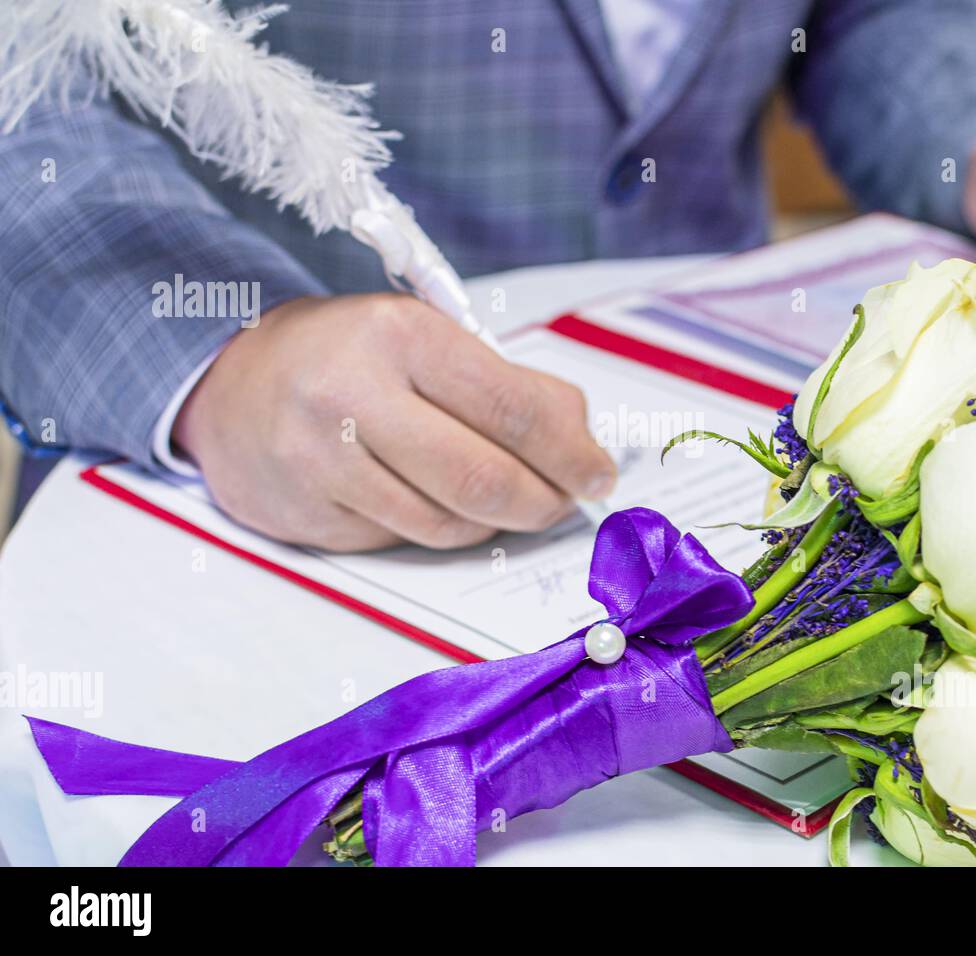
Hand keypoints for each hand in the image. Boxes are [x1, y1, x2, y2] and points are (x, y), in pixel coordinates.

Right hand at [173, 294, 617, 550]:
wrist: (230, 382)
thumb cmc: (347, 356)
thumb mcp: (424, 338)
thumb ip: (505, 384)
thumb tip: (580, 441)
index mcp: (398, 336)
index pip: (512, 409)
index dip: (571, 453)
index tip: (599, 474)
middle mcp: (351, 397)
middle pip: (483, 480)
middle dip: (544, 502)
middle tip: (566, 502)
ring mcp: (320, 463)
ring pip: (446, 524)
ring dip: (496, 522)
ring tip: (507, 501)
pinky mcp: (306, 516)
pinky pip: (402, 542)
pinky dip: (440, 530)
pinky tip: (441, 504)